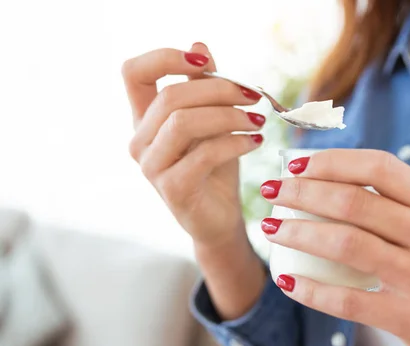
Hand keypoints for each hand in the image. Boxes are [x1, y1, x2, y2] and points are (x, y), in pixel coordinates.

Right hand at [122, 42, 264, 247]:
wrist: (219, 219)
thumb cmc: (215, 167)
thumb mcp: (212, 122)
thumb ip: (203, 88)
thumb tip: (200, 46)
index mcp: (144, 119)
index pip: (133, 72)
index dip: (165, 57)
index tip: (205, 63)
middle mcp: (139, 141)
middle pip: (171, 96)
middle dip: (219, 90)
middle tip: (254, 96)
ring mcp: (152, 166)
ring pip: (184, 122)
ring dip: (229, 115)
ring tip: (257, 120)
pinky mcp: (172, 188)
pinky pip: (204, 153)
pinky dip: (236, 142)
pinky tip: (255, 141)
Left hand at [259, 149, 409, 345]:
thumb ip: (394, 205)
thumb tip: (326, 178)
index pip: (379, 167)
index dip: (331, 161)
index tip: (294, 164)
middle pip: (355, 203)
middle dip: (302, 193)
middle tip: (271, 193)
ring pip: (347, 245)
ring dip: (298, 233)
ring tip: (270, 229)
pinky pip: (349, 301)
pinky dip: (311, 290)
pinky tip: (287, 281)